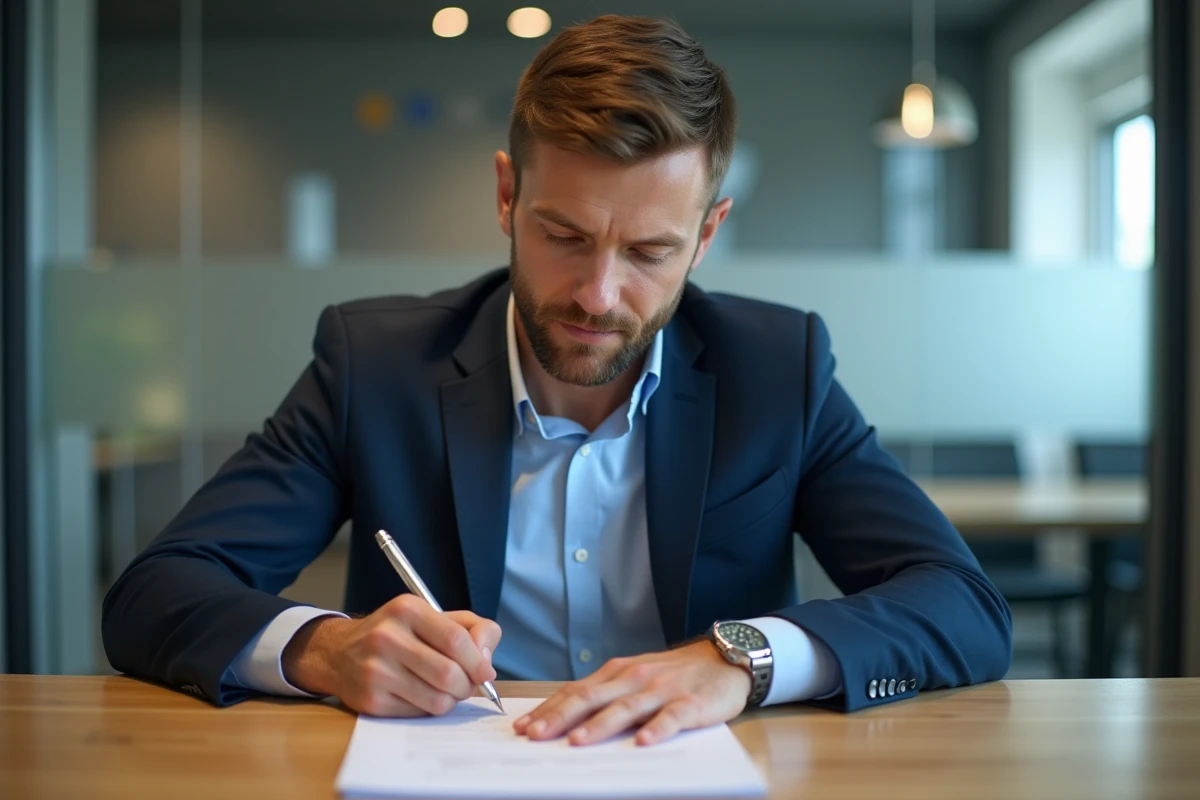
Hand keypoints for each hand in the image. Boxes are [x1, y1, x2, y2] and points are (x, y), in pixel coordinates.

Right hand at [281, 595, 500, 716]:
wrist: (340, 652)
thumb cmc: (398, 634)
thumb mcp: (433, 616)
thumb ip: (471, 629)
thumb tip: (487, 662)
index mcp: (407, 610)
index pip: (457, 640)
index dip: (478, 661)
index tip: (486, 673)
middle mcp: (388, 637)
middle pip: (449, 674)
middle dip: (467, 685)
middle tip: (466, 685)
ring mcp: (376, 671)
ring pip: (437, 699)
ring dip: (451, 700)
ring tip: (445, 689)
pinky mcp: (371, 700)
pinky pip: (419, 713)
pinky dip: (429, 708)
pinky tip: (421, 695)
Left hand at [513, 641, 751, 745]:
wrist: (723, 659)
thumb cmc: (674, 674)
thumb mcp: (635, 677)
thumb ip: (607, 695)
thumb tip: (568, 720)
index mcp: (617, 672)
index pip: (575, 691)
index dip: (548, 709)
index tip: (523, 727)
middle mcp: (634, 678)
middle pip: (591, 698)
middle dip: (560, 717)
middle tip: (535, 736)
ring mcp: (662, 689)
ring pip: (625, 708)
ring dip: (600, 725)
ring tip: (577, 741)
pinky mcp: (691, 702)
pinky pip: (672, 717)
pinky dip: (657, 729)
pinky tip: (644, 742)